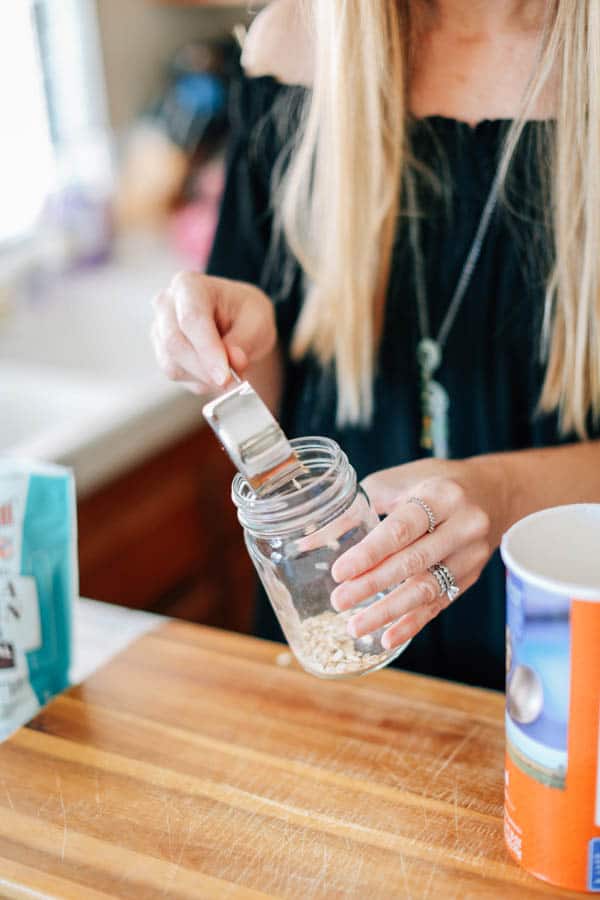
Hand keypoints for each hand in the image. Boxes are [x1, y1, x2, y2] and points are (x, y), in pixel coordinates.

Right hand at [151, 272, 276, 392]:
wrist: (235, 322)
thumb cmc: (245, 314)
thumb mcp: (258, 321)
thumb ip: (245, 341)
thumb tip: (234, 362)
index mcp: (189, 285)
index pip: (192, 318)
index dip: (208, 350)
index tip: (225, 376)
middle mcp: (167, 304)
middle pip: (175, 343)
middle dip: (205, 369)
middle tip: (232, 383)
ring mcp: (160, 328)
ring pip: (172, 363)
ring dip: (204, 377)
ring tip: (229, 372)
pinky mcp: (160, 351)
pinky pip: (175, 374)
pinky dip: (198, 380)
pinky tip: (215, 372)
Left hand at [330, 457, 506, 650]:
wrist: (492, 492)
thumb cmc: (433, 483)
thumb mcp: (396, 483)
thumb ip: (357, 509)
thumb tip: (311, 540)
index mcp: (441, 495)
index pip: (402, 529)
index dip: (370, 553)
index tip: (340, 572)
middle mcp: (463, 526)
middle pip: (413, 562)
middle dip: (372, 585)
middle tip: (339, 602)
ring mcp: (471, 555)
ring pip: (426, 589)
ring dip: (388, 611)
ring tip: (355, 626)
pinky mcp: (470, 577)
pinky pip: (439, 604)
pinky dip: (412, 623)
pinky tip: (387, 636)